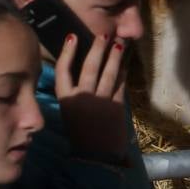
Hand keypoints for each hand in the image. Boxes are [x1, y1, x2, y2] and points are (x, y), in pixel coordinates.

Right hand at [54, 33, 128, 160]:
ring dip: (115, 56)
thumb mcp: (71, 113)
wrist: (96, 155)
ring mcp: (100, 101)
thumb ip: (75, 95)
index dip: (67, 53)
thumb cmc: (81, 134)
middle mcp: (82, 97)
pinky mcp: (116, 105)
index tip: (71, 37)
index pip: (62, 71)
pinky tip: (127, 62)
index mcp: (66, 100)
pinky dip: (124, 72)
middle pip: (89, 66)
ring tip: (119, 43)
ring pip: (108, 72)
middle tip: (104, 33)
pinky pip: (121, 84)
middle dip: (97, 48)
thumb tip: (80, 74)